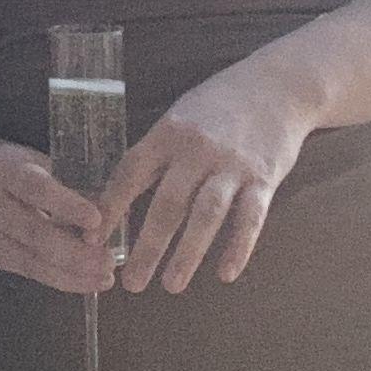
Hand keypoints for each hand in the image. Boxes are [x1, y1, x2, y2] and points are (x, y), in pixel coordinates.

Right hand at [0, 140, 112, 294]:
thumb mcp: (26, 158)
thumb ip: (62, 177)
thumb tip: (108, 200)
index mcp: (4, 171)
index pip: (36, 189)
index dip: (65, 204)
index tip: (96, 219)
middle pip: (35, 233)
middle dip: (75, 252)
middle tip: (108, 261)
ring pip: (32, 260)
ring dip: (72, 273)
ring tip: (105, 278)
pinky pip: (29, 271)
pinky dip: (59, 279)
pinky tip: (86, 282)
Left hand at [100, 66, 314, 294]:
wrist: (278, 85)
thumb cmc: (220, 104)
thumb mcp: (180, 116)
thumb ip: (156, 154)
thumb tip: (118, 196)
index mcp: (169, 133)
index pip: (131, 173)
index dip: (111, 207)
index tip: (93, 239)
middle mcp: (197, 149)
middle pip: (168, 203)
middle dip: (148, 247)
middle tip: (131, 284)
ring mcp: (232, 164)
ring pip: (206, 215)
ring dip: (188, 253)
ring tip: (172, 285)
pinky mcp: (264, 178)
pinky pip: (251, 218)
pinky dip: (238, 247)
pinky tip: (226, 274)